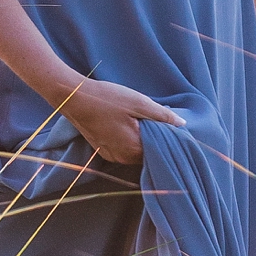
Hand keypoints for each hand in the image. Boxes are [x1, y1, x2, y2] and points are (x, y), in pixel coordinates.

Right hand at [62, 77, 183, 165]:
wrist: (73, 97)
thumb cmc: (106, 99)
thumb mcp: (139, 103)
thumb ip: (162, 115)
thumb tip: (182, 124)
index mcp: (134, 149)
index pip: (161, 150)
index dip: (168, 138)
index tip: (171, 125)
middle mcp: (123, 159)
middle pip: (148, 152)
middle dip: (155, 138)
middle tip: (157, 118)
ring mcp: (112, 156)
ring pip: (137, 151)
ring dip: (142, 138)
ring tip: (142, 119)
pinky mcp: (104, 150)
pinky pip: (125, 149)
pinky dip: (130, 139)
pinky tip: (129, 123)